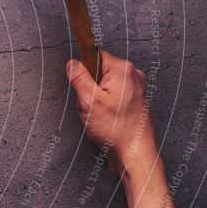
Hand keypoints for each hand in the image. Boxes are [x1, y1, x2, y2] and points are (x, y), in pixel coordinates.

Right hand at [66, 50, 157, 174]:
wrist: (134, 151)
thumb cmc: (116, 129)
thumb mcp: (89, 101)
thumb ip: (79, 78)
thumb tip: (72, 63)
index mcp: (123, 70)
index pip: (94, 56)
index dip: (83, 72)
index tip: (83, 88)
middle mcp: (132, 75)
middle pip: (98, 72)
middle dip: (88, 89)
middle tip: (90, 107)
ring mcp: (135, 88)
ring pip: (103, 86)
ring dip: (94, 100)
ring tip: (98, 115)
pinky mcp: (134, 99)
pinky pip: (111, 96)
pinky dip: (104, 106)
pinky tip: (105, 119)